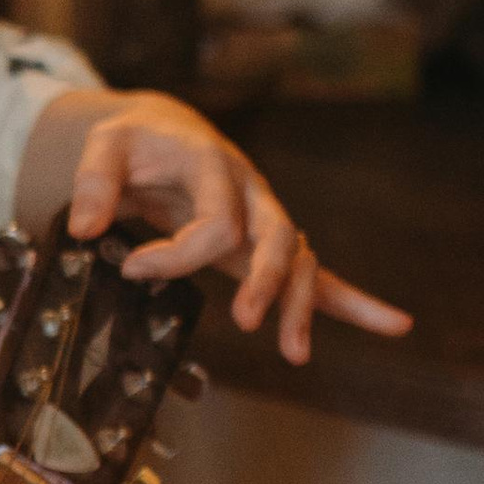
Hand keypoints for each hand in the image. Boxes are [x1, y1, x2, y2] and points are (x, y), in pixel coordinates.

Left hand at [22, 87, 411, 364]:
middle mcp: (250, 192)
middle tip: (246, 321)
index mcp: (213, 166)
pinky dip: (354, 300)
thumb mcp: (106, 146)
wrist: (163, 131)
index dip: (175, 254)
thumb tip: (89, 229)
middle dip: (267, 281)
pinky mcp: (266, 244)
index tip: (134, 267)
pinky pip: (316, 272)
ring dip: (302, 305)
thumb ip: (94, 181)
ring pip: (301, 261)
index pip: (213, 222)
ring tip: (293, 353)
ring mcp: (264, 219)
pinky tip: (393, 324)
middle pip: (278, 237)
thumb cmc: (136, 142)